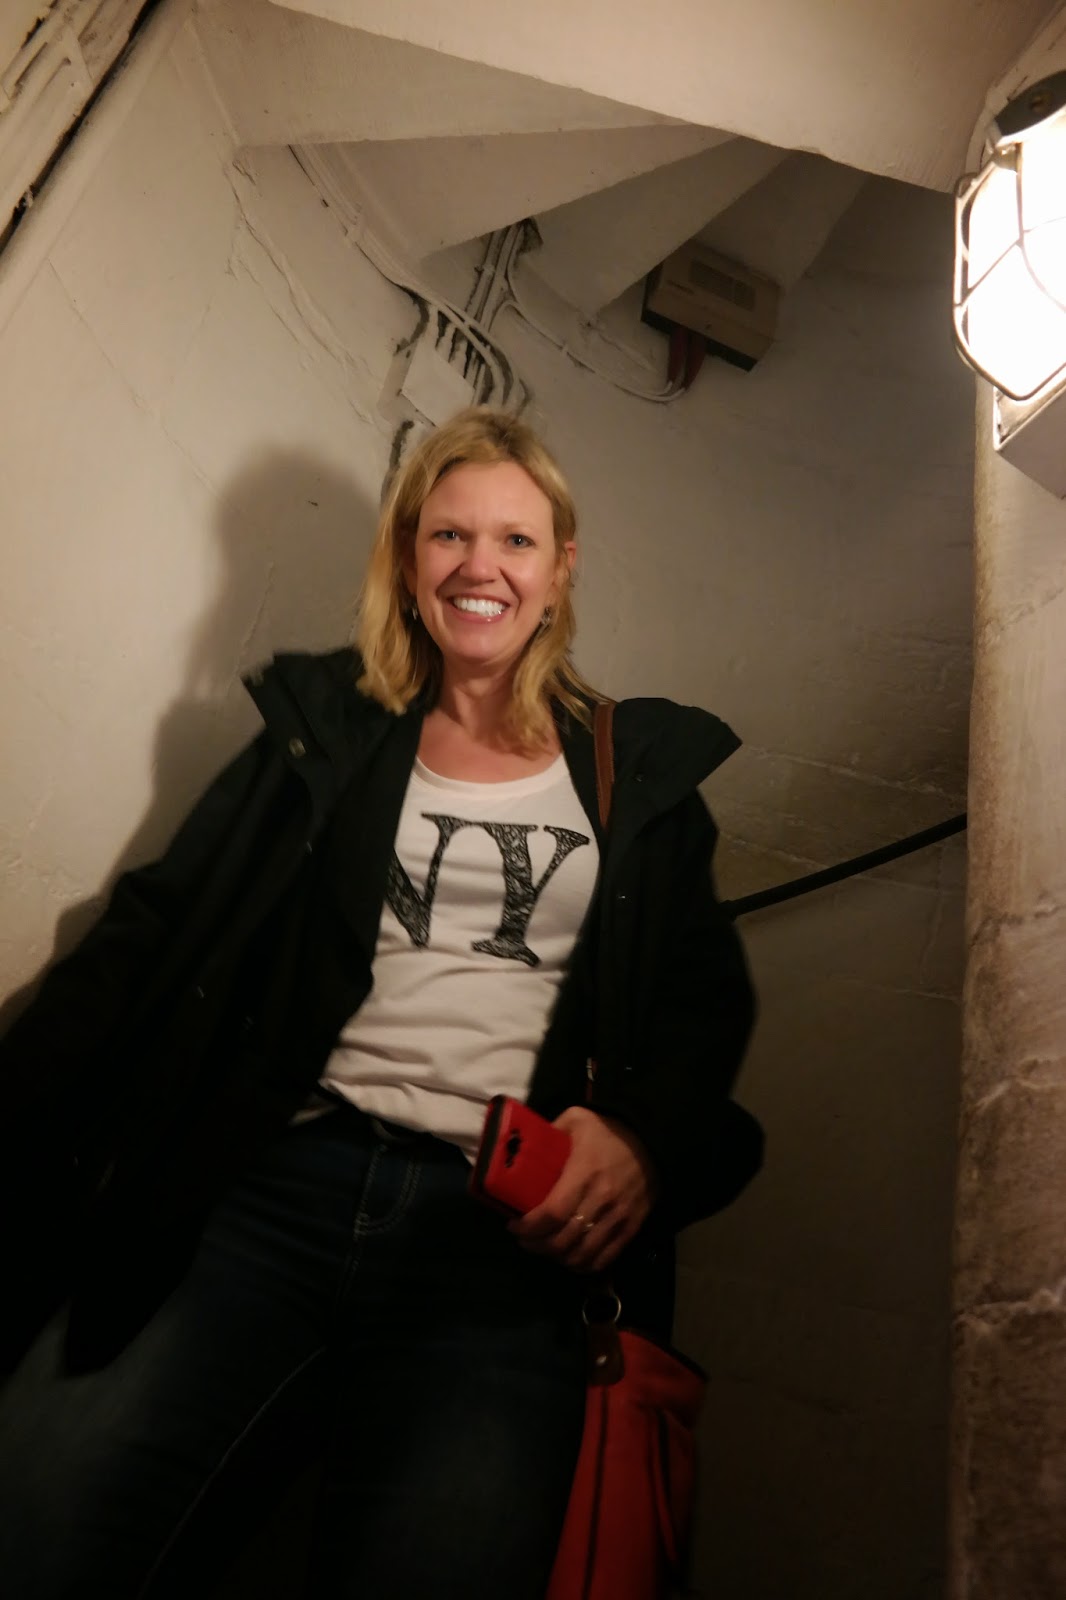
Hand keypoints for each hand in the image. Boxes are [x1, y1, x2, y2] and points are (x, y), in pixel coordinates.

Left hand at [508, 1107, 656, 1273]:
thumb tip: (521, 1149)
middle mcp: (602, 1199)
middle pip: (563, 1240)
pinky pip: (604, 1259)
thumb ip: (549, 1132)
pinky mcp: (631, 1228)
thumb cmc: (608, 1131)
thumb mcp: (576, 1119)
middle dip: (537, 1245)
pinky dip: (583, 1265)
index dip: (529, 1226)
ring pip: (582, 1255)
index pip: (553, 1213)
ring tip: (545, 1247)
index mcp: (584, 1172)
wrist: (653, 1140)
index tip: (514, 1225)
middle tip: (525, 1237)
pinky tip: (570, 1257)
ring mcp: (619, 1217)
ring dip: (557, 1258)